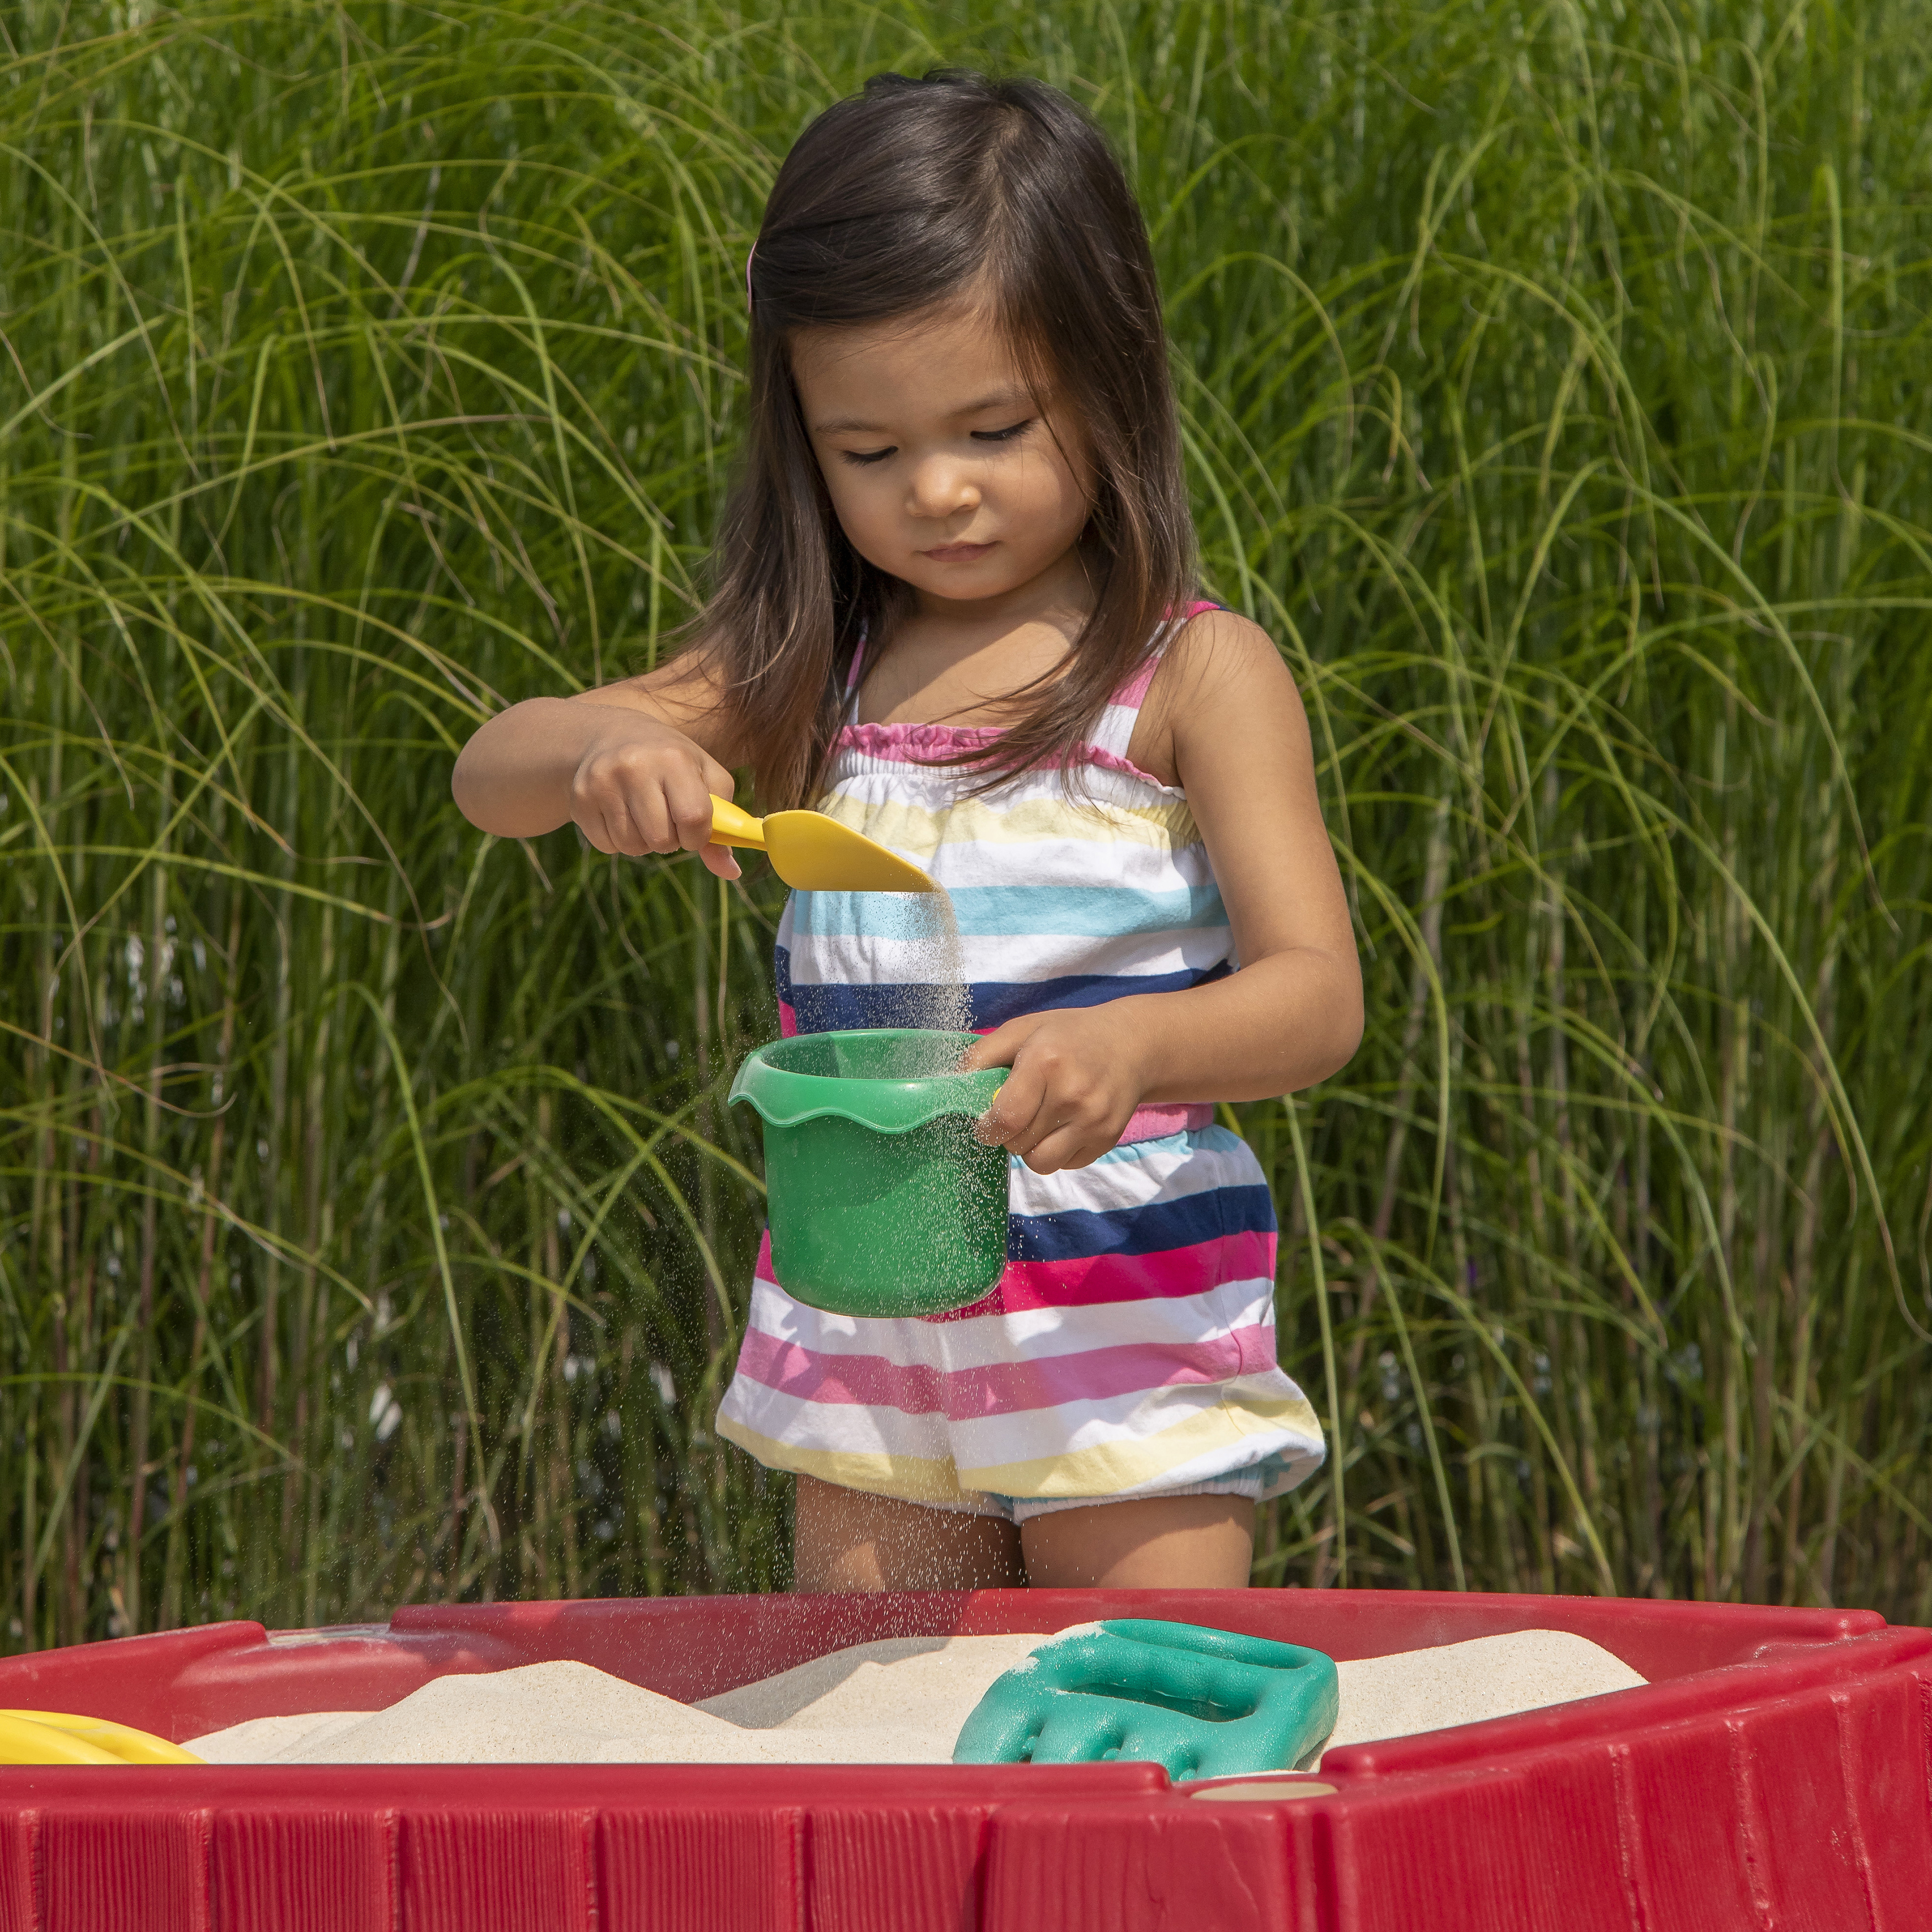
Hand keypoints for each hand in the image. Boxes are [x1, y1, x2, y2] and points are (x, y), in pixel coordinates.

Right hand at [568, 712, 741, 878]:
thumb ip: (723, 825)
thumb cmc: (672, 762)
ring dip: (644, 842)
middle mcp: (634, 766)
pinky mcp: (580, 798)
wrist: (613, 735)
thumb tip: (732, 872)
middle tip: (666, 818)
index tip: (694, 829)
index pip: (694, 818)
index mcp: (673, 758)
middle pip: (661, 840)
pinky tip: (621, 813)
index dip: (698, 835)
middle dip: (670, 840)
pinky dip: (619, 840)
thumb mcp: (705, 778)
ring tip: (643, 814)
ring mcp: (602, 782)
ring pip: (632, 847)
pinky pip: (607, 846)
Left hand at [960, 1006, 1152, 1173]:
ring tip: (1037, 1123)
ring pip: (1041, 1163)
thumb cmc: (1068, 1035)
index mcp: (1046, 1063)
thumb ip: (984, 1054)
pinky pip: (1065, 1165)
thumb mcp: (1023, 1029)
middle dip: (1007, 1135)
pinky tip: (1062, 1125)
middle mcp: (1073, 1095)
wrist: (1132, 1045)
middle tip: (1015, 1114)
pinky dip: (1056, 1152)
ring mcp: (1094, 1121)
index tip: (985, 1123)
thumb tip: (952, 1084)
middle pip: (1018, 1144)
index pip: (1006, 1118)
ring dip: (1030, 1149)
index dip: (987, 1129)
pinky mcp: (1107, 1139)